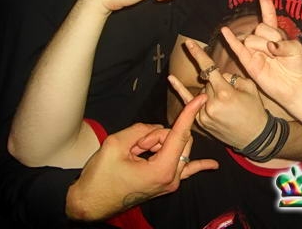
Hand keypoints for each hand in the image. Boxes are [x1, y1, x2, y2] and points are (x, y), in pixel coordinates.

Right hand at [65, 94, 217, 220]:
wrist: (89, 203)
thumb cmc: (100, 177)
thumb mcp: (116, 144)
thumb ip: (141, 129)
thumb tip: (155, 129)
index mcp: (162, 170)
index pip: (179, 134)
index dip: (189, 113)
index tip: (201, 98)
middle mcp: (171, 178)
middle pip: (178, 140)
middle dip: (157, 135)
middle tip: (135, 145)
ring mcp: (170, 183)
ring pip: (176, 148)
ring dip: (158, 144)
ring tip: (135, 154)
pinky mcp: (165, 183)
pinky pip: (186, 170)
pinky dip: (199, 165)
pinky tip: (213, 165)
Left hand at [169, 42, 267, 149]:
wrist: (255, 137)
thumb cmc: (255, 110)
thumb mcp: (250, 87)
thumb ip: (232, 76)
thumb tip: (219, 75)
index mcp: (225, 93)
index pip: (209, 69)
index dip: (198, 55)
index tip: (189, 43)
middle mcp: (211, 103)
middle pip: (208, 82)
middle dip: (218, 83)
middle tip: (232, 97)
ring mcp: (203, 114)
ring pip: (202, 91)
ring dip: (211, 92)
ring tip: (227, 105)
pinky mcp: (201, 122)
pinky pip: (189, 103)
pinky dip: (180, 90)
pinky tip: (171, 78)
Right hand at [219, 0, 301, 108]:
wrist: (294, 87)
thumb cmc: (297, 67)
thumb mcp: (295, 49)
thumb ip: (282, 42)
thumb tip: (268, 46)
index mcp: (276, 34)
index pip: (268, 13)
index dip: (264, 0)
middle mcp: (263, 40)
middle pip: (260, 27)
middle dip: (269, 36)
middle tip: (278, 51)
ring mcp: (254, 50)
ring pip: (251, 39)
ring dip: (261, 47)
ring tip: (270, 59)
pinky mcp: (249, 62)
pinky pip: (237, 48)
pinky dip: (230, 40)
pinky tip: (224, 31)